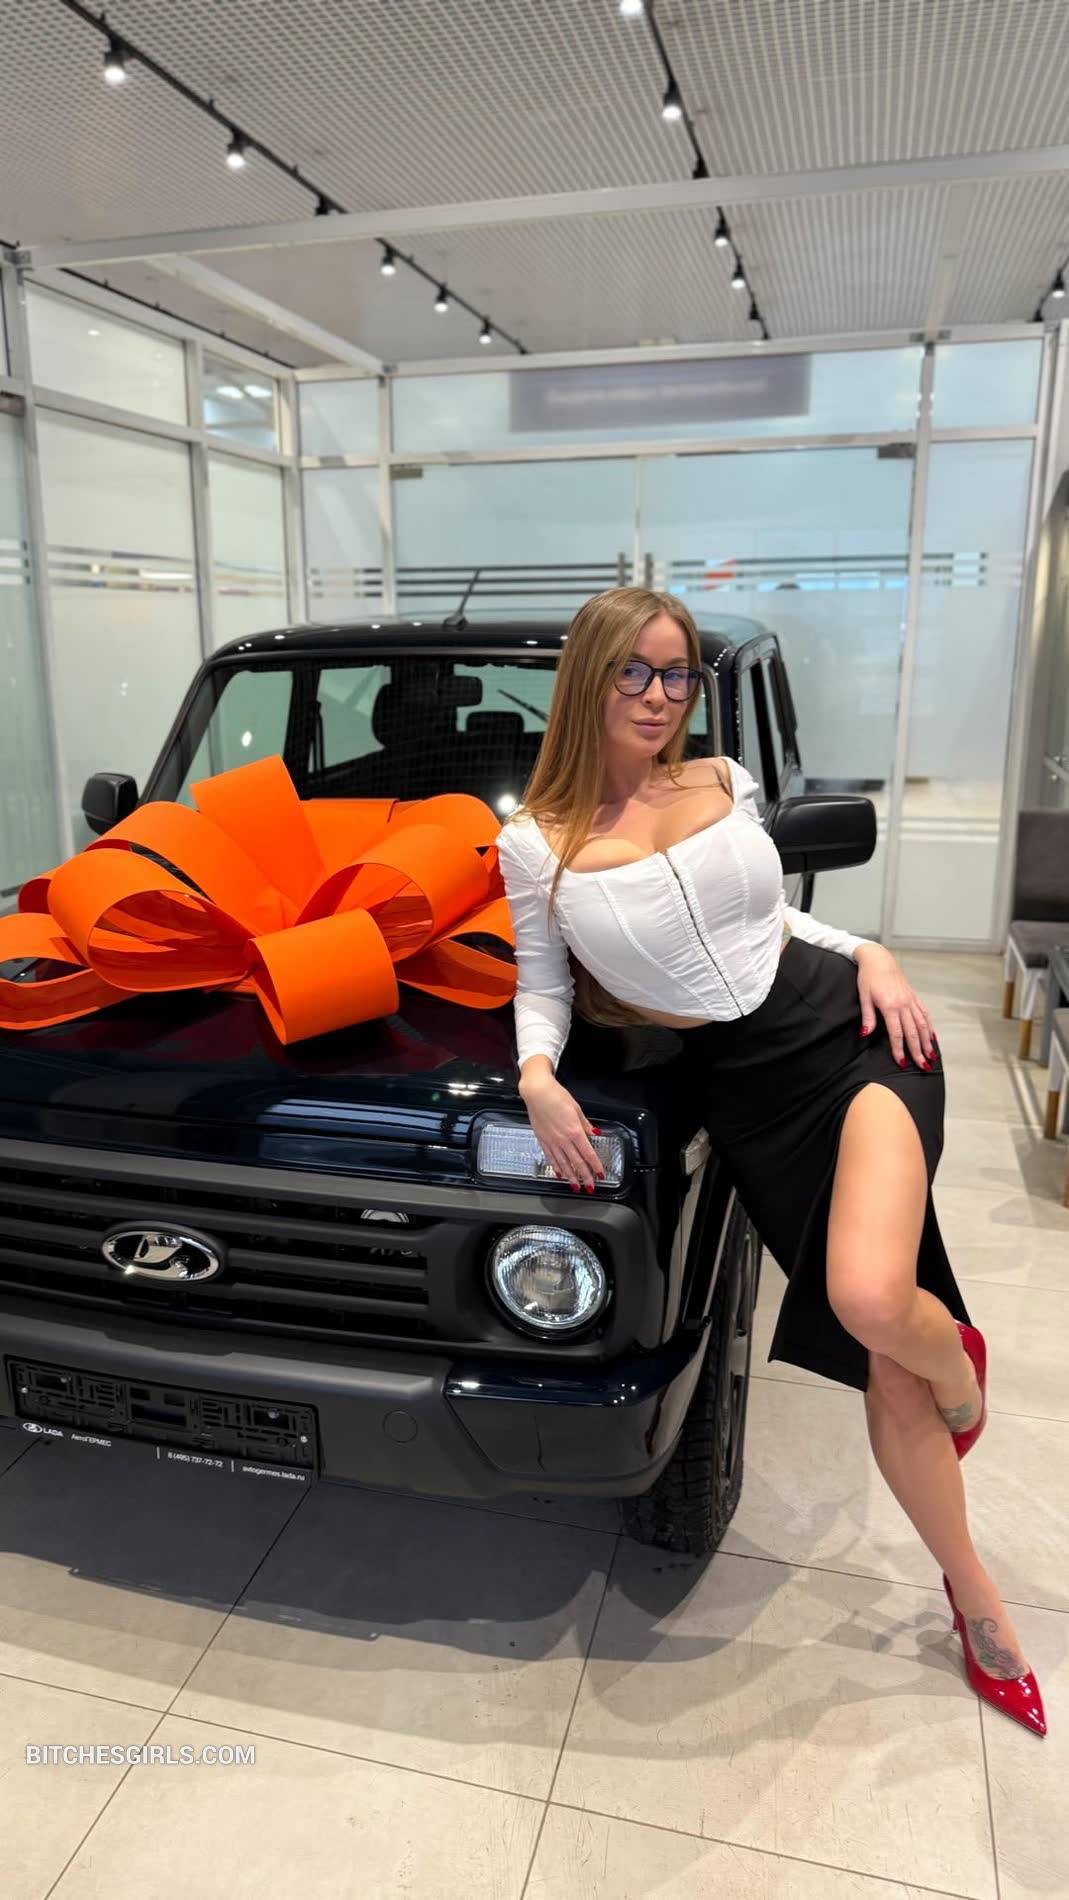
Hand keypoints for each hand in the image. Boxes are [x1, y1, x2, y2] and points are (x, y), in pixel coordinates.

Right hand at [519, 1072, 604, 1191]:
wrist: (537, 1092)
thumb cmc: (556, 1096)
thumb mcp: (577, 1109)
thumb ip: (586, 1125)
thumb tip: (595, 1133)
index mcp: (574, 1131)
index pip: (588, 1153)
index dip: (595, 1166)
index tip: (600, 1174)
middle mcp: (563, 1139)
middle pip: (577, 1162)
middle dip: (584, 1176)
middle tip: (590, 1187)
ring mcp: (552, 1141)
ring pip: (563, 1163)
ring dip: (571, 1176)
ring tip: (576, 1186)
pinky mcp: (542, 1140)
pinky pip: (551, 1157)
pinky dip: (556, 1167)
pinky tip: (560, 1174)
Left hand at [856, 945, 936, 1069]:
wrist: (879, 959)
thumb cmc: (868, 977)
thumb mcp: (864, 997)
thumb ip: (868, 1017)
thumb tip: (866, 1034)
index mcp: (890, 1006)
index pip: (897, 1033)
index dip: (899, 1049)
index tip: (902, 1062)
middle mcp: (904, 1004)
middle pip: (913, 1032)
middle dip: (918, 1051)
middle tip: (924, 1066)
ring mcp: (910, 1000)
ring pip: (922, 1024)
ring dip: (927, 1041)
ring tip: (932, 1055)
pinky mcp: (913, 996)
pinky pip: (924, 1013)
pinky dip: (930, 1026)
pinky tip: (933, 1036)